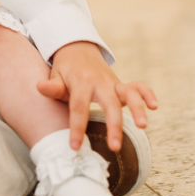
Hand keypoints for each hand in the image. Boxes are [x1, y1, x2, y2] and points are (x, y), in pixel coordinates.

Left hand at [37, 41, 157, 150]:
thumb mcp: (55, 75)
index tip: (75, 147)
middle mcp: (99, 82)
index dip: (77, 127)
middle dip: (114, 125)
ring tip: (143, 126)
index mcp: (80, 82)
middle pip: (109, 104)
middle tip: (115, 147)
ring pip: (129, 94)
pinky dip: (147, 94)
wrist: (76, 48)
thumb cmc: (64, 69)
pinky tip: (155, 106)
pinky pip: (138, 86)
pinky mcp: (121, 83)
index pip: (78, 107)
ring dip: (137, 109)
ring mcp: (113, 82)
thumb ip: (51, 86)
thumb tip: (39, 87)